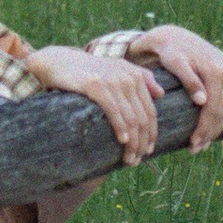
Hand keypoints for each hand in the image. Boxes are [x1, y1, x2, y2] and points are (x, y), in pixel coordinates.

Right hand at [24, 45, 163, 161]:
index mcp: (136, 76)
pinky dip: (120, 128)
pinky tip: (122, 141)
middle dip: (141, 143)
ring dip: (132, 143)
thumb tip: (161, 95)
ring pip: (130, 118)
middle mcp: (128, 77)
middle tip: (135, 161)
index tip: (148, 152)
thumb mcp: (118, 69)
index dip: (151, 134)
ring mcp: (112, 81)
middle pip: (142, 118)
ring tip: (128, 159)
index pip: (150, 111)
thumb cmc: (90, 71)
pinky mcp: (96, 85)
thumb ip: (142, 77)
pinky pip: (114, 111)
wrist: (61, 61)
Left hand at [126, 25, 222, 149]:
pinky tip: (213, 128)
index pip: (213, 107)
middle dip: (210, 132)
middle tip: (196, 148)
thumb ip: (189, 81)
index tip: (193, 144)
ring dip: (217, 128)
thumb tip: (203, 101)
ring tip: (202, 142)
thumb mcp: (175, 64)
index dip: (204, 128)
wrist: (176, 36)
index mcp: (217, 69)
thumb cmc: (171, 52)